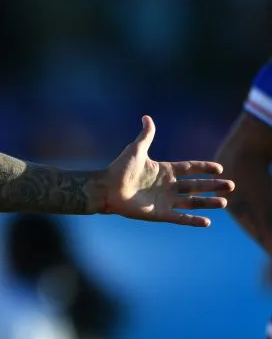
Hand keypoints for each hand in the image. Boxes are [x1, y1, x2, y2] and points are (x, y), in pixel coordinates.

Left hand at [100, 116, 233, 226]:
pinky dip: (193, 220)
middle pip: (196, 185)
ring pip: (192, 202)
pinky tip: (207, 221)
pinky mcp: (159, 213)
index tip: (219, 168)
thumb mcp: (136, 150)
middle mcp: (167, 186)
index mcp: (164, 170)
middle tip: (231, 185)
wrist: (107, 188)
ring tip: (224, 202)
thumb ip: (146, 135)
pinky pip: (180, 218)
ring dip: (208, 202)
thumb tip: (147, 117)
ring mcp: (164, 200)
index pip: (189, 168)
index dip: (204, 168)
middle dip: (213, 186)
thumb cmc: (119, 169)